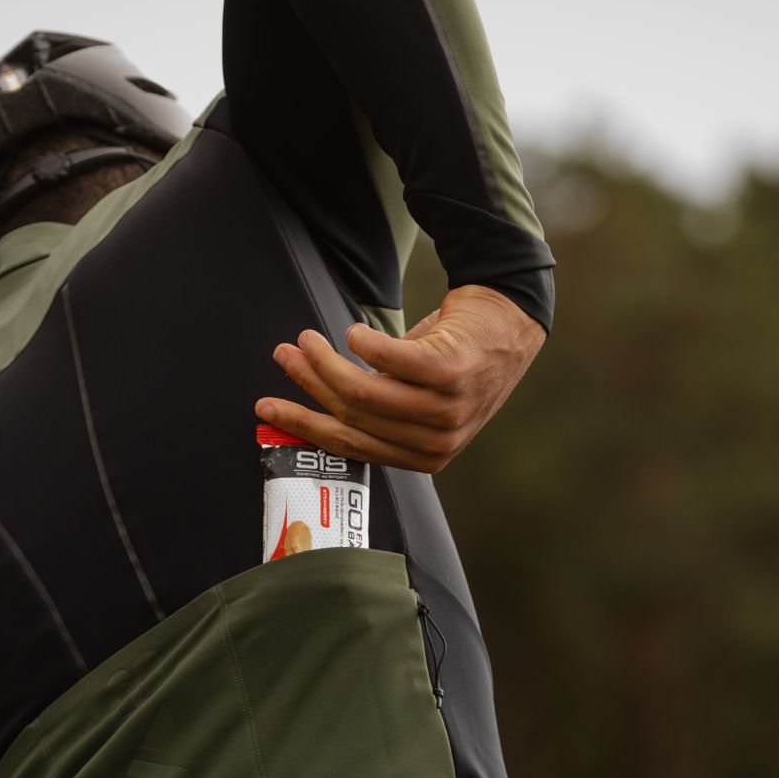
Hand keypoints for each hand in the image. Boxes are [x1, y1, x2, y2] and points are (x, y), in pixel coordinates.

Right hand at [255, 285, 546, 473]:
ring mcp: (448, 407)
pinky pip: (389, 359)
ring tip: (307, 338)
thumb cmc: (458, 359)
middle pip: (352, 416)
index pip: (351, 446)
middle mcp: (438, 439)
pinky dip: (362, 343)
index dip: (304, 425)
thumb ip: (381, 413)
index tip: (269, 407)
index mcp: (426, 457)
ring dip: (326, 361)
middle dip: (308, 385)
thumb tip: (316, 402)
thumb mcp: (422, 402)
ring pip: (364, 391)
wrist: (510, 321)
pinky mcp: (451, 369)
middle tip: (284, 356)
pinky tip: (353, 332)